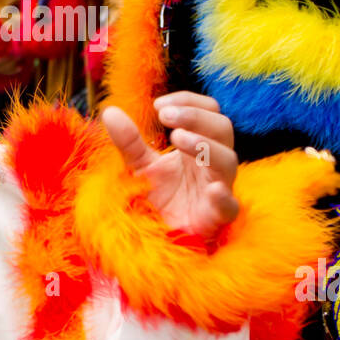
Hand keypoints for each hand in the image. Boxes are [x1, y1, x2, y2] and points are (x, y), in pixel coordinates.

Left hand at [101, 92, 239, 243]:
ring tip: (177, 138)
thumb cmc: (157, 198)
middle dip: (195, 116)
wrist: (157, 238)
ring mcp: (218, 189)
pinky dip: (223, 196)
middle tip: (165, 117)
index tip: (158, 106)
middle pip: (222, 128)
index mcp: (199, 146)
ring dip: (204, 144)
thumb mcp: (139, 166)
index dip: (188, 102)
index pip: (209, 111)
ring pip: (228, 160)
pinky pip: (230, 206)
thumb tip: (109, 111)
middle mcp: (212, 163)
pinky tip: (211, 189)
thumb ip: (128, 141)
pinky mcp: (217, 218)